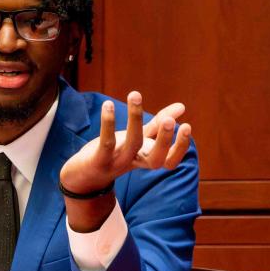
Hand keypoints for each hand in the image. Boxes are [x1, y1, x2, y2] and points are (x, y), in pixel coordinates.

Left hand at [59, 92, 190, 194]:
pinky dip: (107, 123)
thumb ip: (158, 125)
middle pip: (155, 159)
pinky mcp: (98, 160)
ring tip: (135, 94)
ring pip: (131, 144)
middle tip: (171, 121)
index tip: (187, 126)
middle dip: (164, 140)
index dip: (179, 147)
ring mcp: (117, 163)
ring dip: (135, 119)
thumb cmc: (115, 153)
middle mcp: (134, 162)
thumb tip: (182, 106)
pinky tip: (107, 104)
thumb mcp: (138, 139)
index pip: (169, 160)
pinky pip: (105, 142)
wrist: (82, 176)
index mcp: (146, 158)